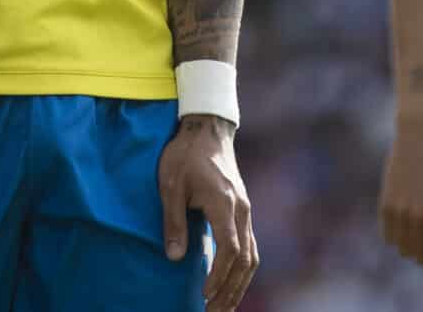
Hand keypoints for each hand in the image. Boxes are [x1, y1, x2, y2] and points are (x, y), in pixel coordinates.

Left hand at [157, 114, 257, 311]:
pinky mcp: (243, 209)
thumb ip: (174, 222)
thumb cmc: (186, 154)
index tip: (204, 295)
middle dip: (231, 290)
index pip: (229, 249)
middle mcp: (241, 210)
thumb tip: (174, 258)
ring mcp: (245, 210)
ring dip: (239, 284)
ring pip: (251, 256)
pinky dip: (242, 269)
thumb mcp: (171, 185)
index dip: (218, 276)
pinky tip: (230, 282)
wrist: (207, 128)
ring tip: (223, 306)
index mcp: (224, 204)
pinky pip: (249, 246)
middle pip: (245, 260)